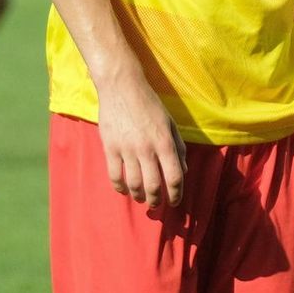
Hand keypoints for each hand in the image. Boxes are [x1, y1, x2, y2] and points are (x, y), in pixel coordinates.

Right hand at [96, 72, 187, 207]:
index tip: (175, 202)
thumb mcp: (170, 123)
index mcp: (165, 143)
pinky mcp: (110, 147)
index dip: (176, 194)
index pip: (174, 177)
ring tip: (141, 198)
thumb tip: (183, 170)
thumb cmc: (149, 104)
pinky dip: (120, 187)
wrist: (122, 87)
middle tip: (156, 205)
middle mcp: (147, 149)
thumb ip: (178, 147)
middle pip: (153, 186)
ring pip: (133, 184)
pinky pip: (114, 175)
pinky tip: (124, 190)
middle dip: (156, 201)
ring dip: (139, 196)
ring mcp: (126, 149)